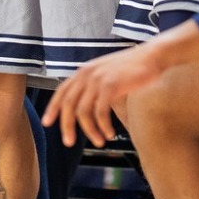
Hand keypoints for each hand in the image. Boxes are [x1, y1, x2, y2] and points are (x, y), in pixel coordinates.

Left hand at [42, 44, 164, 145]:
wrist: (151, 57)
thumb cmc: (130, 68)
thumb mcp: (105, 73)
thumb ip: (92, 85)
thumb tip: (82, 107)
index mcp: (83, 71)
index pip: (61, 91)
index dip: (52, 108)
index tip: (46, 123)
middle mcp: (87, 74)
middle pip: (68, 105)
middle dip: (66, 126)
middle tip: (68, 142)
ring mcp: (98, 79)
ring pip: (84, 113)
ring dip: (89, 131)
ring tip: (98, 142)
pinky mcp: (111, 86)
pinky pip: (100, 113)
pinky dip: (103, 127)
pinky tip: (109, 134)